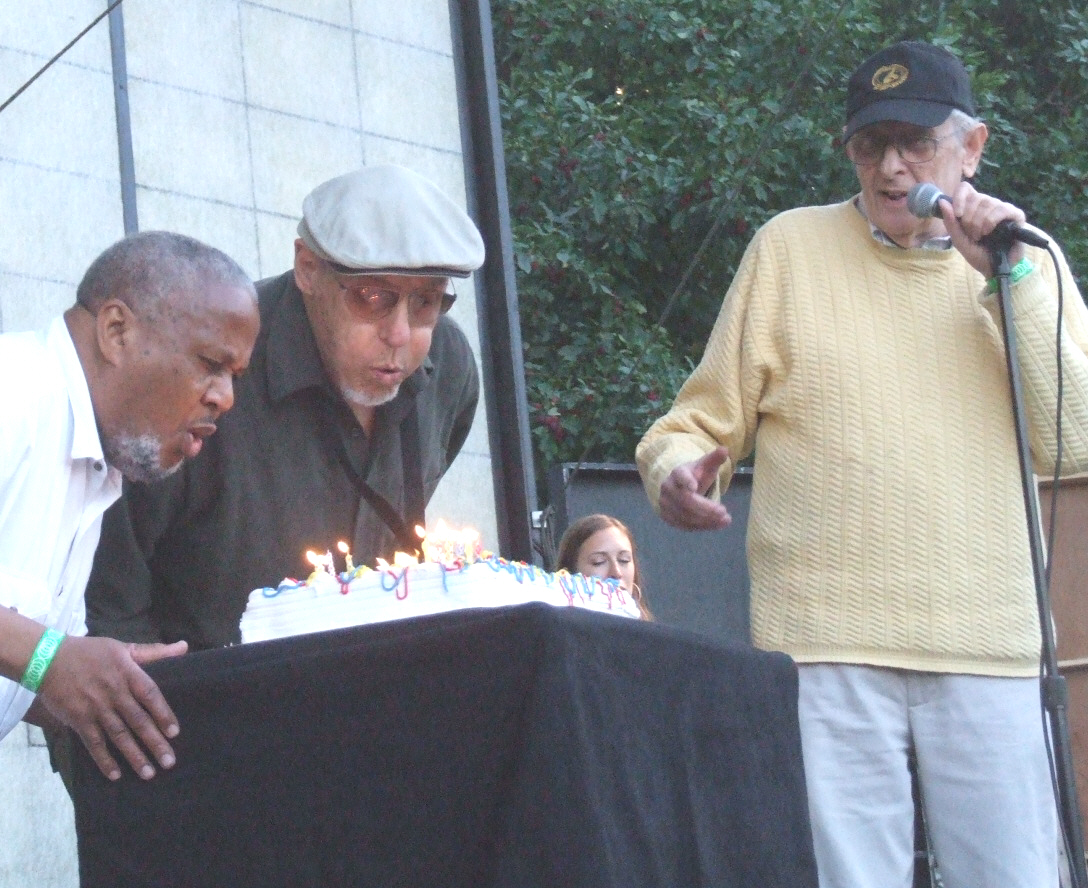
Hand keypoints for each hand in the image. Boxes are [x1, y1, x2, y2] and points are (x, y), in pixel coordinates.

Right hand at [37, 636, 186, 780]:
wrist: (49, 659)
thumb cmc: (91, 653)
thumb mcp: (123, 648)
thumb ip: (154, 652)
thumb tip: (184, 647)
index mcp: (127, 673)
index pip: (150, 695)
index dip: (163, 713)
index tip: (174, 732)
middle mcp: (114, 692)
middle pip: (138, 720)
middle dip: (154, 742)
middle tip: (169, 762)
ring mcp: (96, 708)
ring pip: (119, 735)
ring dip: (134, 755)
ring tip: (148, 773)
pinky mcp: (79, 720)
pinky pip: (94, 743)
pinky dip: (104, 760)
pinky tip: (115, 775)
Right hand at [658, 446, 732, 529]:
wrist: (680, 486)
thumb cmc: (696, 475)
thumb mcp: (706, 466)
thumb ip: (715, 459)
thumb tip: (724, 450)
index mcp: (677, 472)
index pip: (680, 475)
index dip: (686, 481)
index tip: (694, 487)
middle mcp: (668, 488)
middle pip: (685, 500)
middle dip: (705, 508)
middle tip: (724, 511)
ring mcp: (665, 504)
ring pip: (685, 516)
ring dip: (706, 520)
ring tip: (725, 520)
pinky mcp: (667, 517)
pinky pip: (684, 525)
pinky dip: (702, 527)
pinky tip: (716, 525)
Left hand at [938, 181, 1026, 276]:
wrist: (995, 268)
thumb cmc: (978, 254)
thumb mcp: (959, 240)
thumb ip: (950, 222)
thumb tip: (942, 202)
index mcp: (973, 207)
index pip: (965, 188)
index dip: (959, 198)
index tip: (958, 215)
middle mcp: (988, 204)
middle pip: (975, 197)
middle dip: (968, 219)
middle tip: (972, 235)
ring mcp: (1002, 208)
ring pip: (987, 203)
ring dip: (979, 223)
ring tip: (981, 236)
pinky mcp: (1016, 215)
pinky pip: (1001, 209)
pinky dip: (991, 221)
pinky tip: (990, 232)